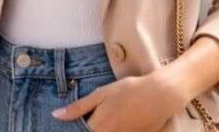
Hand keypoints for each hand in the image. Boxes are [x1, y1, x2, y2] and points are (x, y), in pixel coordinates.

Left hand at [52, 72, 186, 131]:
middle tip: (87, 122)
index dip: (74, 130)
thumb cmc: (130, 90)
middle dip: (85, 130)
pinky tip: (112, 126)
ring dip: (102, 130)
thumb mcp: (102, 93)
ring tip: (102, 123)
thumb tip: (56, 115)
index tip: (60, 129)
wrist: (162, 95)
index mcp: (99, 125)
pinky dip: (115, 131)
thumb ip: (79, 107)